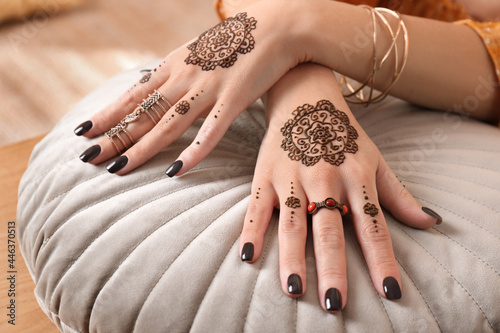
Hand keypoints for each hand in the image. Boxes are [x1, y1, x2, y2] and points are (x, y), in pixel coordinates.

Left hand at [75, 0, 304, 175]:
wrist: (276, 26)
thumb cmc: (238, 40)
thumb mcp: (200, 51)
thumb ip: (181, 71)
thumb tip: (165, 87)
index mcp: (174, 65)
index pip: (134, 95)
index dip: (107, 114)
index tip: (83, 130)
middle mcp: (184, 77)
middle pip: (143, 113)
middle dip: (113, 136)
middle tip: (87, 158)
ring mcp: (207, 89)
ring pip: (167, 125)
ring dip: (141, 149)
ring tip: (117, 169)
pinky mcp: (233, 100)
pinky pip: (209, 132)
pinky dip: (192, 153)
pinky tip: (174, 171)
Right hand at [239, 63, 441, 311]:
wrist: (305, 95)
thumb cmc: (343, 133)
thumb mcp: (375, 159)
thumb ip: (398, 195)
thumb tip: (431, 222)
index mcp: (356, 177)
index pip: (372, 226)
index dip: (382, 260)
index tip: (389, 291)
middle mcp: (324, 178)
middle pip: (329, 229)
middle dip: (333, 268)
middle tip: (334, 302)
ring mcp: (292, 176)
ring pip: (292, 222)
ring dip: (292, 256)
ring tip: (294, 289)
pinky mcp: (265, 173)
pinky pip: (257, 206)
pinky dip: (252, 230)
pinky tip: (248, 256)